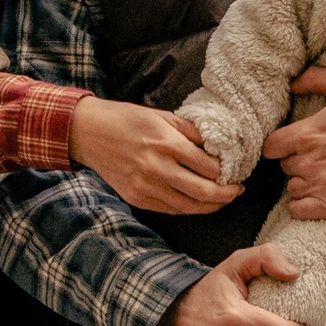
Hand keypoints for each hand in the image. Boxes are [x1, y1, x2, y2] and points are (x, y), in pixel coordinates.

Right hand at [72, 97, 236, 215]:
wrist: (88, 132)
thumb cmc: (126, 119)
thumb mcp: (162, 116)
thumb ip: (191, 131)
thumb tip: (219, 144)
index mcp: (167, 144)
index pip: (210, 167)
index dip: (228, 172)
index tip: (236, 170)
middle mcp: (158, 168)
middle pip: (204, 192)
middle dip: (227, 195)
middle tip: (237, 190)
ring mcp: (146, 187)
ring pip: (189, 206)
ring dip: (211, 206)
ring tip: (222, 200)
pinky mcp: (137, 198)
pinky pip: (170, 209)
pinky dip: (188, 207)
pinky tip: (197, 201)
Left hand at [263, 66, 325, 219]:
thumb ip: (316, 78)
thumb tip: (291, 82)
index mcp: (307, 134)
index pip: (269, 147)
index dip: (278, 146)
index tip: (291, 145)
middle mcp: (309, 162)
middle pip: (284, 166)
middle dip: (296, 162)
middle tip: (318, 158)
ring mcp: (320, 186)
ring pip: (292, 188)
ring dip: (303, 183)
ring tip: (324, 176)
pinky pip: (299, 211)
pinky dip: (305, 205)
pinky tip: (320, 196)